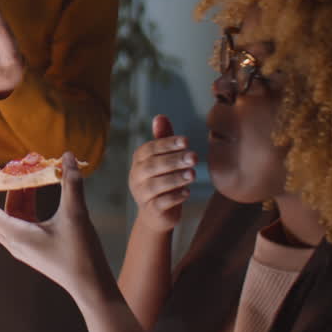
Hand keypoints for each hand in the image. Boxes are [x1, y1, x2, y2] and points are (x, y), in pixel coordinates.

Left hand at [0, 152, 106, 291]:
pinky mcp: (33, 247)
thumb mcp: (75, 215)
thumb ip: (71, 184)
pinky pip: (19, 221)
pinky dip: (22, 204)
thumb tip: (67, 155)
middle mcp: (15, 242)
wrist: (89, 286)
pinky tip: (33, 191)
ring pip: (6, 217)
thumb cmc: (80, 253)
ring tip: (19, 174)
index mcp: (17, 235)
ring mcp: (23, 246)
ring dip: (10, 195)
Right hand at [128, 115, 195, 233]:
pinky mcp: (151, 210)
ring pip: (156, 184)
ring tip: (193, 174)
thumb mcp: (162, 160)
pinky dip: (175, 196)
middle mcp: (136, 177)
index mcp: (139, 161)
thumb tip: (160, 116)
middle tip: (194, 157)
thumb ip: (162, 139)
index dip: (167, 144)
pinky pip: (161, 202)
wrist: (156, 214)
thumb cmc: (162, 181)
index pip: (150, 149)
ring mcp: (142, 194)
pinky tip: (187, 192)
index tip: (186, 141)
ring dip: (176, 178)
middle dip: (174, 160)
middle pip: (152, 166)